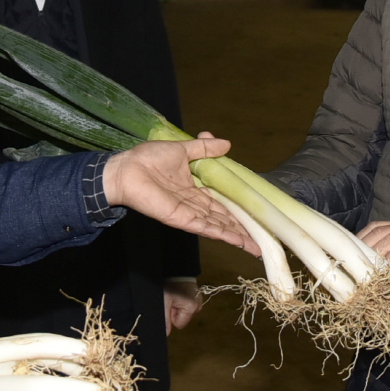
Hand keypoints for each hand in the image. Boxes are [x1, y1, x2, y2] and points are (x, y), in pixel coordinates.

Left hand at [103, 134, 254, 252]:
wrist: (127, 169)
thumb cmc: (148, 159)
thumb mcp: (182, 149)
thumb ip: (203, 149)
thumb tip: (226, 143)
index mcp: (195, 188)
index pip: (221, 201)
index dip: (237, 208)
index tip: (254, 214)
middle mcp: (194, 203)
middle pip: (223, 217)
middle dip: (242, 228)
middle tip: (262, 239)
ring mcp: (188, 213)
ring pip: (218, 225)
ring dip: (237, 235)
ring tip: (256, 247)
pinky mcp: (181, 219)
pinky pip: (205, 227)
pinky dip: (222, 234)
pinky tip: (237, 240)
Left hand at [162, 278, 201, 333]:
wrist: (177, 270)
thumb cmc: (170, 285)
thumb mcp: (165, 302)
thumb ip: (166, 319)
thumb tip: (166, 334)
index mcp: (192, 308)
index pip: (179, 324)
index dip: (172, 316)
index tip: (170, 305)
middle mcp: (198, 306)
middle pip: (183, 319)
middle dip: (175, 312)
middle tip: (172, 300)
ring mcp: (199, 302)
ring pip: (185, 313)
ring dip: (178, 307)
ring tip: (175, 296)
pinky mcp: (197, 298)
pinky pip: (187, 307)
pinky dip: (182, 303)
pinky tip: (179, 294)